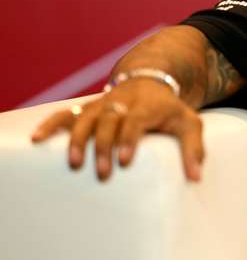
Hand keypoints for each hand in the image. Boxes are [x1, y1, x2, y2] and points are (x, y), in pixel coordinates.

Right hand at [31, 81, 203, 181]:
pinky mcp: (88, 108)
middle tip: (101, 172)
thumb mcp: (190, 123)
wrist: (152, 81)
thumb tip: (197, 178)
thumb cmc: (171, 110)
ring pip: (86, 118)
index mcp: (148, 106)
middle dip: (104, 146)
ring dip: (78, 139)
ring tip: (74, 163)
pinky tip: (37, 140)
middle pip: (109, 120)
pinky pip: (66, 114)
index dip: (129, 138)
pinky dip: (51, 124)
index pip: (137, 119)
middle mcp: (123, 103)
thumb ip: (195, 149)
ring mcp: (103, 104)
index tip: (124, 161)